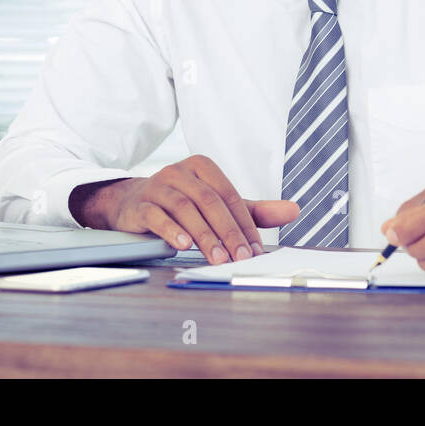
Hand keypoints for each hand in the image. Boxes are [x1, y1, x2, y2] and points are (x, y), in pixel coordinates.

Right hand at [77, 155, 298, 264]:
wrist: (130, 202)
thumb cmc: (181, 203)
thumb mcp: (218, 204)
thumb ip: (254, 210)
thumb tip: (294, 210)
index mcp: (203, 168)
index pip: (230, 196)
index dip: (245, 224)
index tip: (256, 250)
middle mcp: (180, 172)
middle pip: (210, 202)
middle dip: (228, 232)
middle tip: (241, 257)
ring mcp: (158, 186)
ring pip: (186, 209)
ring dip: (204, 236)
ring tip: (218, 257)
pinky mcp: (140, 204)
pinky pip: (157, 216)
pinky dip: (171, 230)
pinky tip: (182, 245)